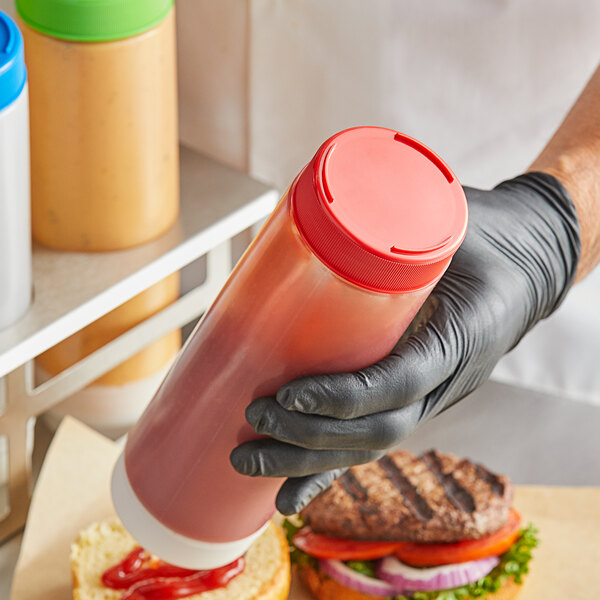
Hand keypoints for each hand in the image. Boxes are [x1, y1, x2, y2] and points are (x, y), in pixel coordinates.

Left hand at [230, 172, 579, 514]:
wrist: (526, 267)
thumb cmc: (485, 240)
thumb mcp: (451, 221)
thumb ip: (399, 218)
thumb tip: (318, 203)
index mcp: (459, 336)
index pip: (399, 382)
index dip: (344, 396)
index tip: (290, 393)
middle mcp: (447, 379)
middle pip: (377, 429)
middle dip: (311, 435)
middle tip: (254, 417)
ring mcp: (431, 395)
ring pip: (369, 446)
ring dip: (307, 463)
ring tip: (247, 463)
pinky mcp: (413, 398)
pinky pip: (371, 444)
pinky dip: (327, 474)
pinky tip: (288, 496)